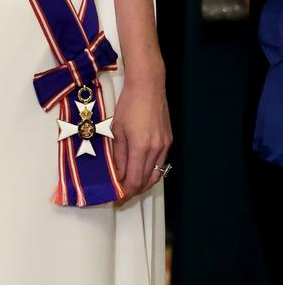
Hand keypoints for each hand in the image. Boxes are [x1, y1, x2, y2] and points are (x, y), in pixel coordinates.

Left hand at [111, 74, 171, 200]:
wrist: (148, 86)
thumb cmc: (129, 104)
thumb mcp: (117, 129)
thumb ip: (118, 154)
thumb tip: (118, 173)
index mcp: (141, 147)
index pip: (134, 181)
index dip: (125, 193)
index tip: (116, 199)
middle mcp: (156, 149)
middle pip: (146, 181)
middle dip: (133, 191)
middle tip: (121, 195)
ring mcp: (164, 145)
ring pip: (155, 175)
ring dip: (143, 184)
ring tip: (130, 186)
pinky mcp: (168, 140)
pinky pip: (160, 163)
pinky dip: (151, 171)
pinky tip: (141, 170)